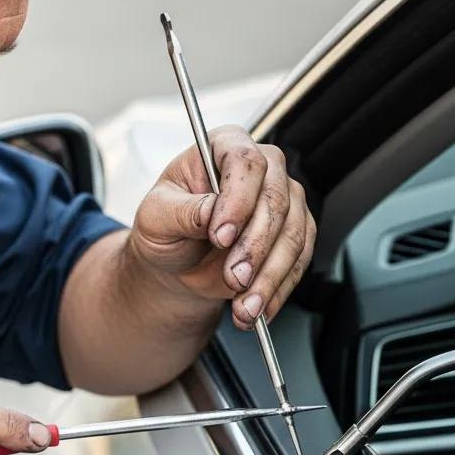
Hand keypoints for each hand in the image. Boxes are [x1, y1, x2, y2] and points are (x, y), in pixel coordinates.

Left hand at [129, 125, 315, 328]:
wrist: (178, 264)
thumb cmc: (165, 230)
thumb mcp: (155, 218)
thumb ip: (181, 211)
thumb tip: (210, 211)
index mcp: (223, 147)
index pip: (245, 162)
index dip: (237, 199)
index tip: (220, 236)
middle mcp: (262, 169)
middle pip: (276, 199)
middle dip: (255, 247)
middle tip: (233, 278)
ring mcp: (284, 201)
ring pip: (293, 235)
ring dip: (269, 276)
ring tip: (244, 305)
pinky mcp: (295, 234)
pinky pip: (298, 262)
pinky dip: (279, 290)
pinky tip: (257, 307)